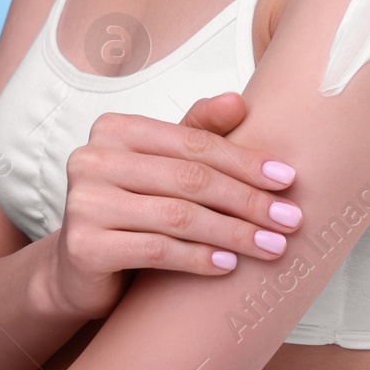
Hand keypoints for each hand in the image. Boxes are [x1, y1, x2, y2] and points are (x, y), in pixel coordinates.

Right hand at [46, 91, 302, 320]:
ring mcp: (84, 202)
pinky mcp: (83, 247)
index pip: (194, 142)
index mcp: (115, 128)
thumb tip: (239, 100)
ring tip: (271, 246)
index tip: (288, 179)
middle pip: (190, 178)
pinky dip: (199, 258)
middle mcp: (92, 158)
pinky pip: (157, 250)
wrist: (80, 269)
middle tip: (289, 219)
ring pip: (179, 216)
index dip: (245, 160)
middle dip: (247, 200)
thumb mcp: (164, 165)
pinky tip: (228, 265)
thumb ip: (197, 131)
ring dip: (233, 233)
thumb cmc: (132, 208)